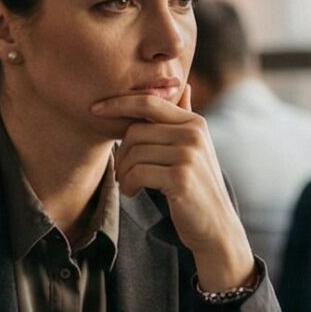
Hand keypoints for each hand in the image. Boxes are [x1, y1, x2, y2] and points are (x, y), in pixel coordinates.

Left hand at [92, 86, 257, 291]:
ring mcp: (189, 155)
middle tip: (122, 173)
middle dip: (121, 153)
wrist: (216, 226)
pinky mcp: (181, 178)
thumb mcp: (195, 148)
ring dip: (124, 173)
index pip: (149, 102)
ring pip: (134, 153)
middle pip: (135, 131)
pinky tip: (133, 192)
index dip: (118, 103)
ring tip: (129, 185)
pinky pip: (137, 173)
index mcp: (194, 122)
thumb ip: (185, 119)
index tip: (94, 109)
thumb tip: (184, 86)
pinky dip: (128, 185)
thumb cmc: (197, 187)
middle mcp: (193, 134)